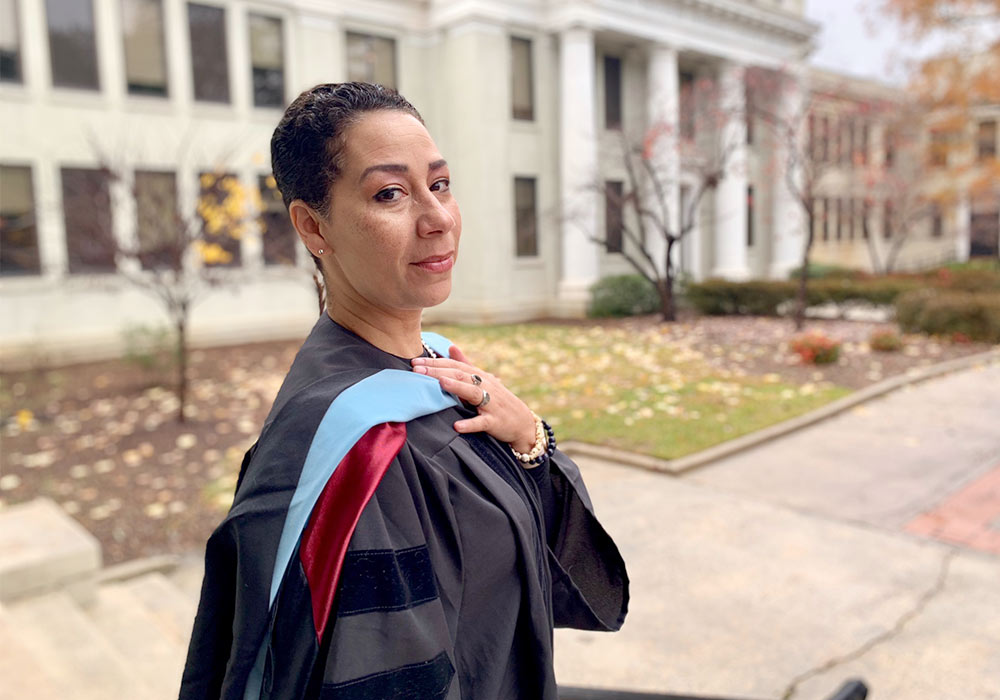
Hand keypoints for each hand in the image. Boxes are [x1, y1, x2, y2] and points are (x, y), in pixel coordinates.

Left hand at [411, 345, 536, 451]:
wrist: (522, 423)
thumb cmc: (498, 401)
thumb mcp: (483, 380)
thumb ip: (465, 364)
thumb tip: (450, 346)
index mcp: (480, 376)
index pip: (455, 365)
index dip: (435, 363)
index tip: (415, 363)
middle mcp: (485, 386)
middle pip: (460, 375)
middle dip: (438, 371)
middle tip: (417, 370)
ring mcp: (491, 404)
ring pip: (472, 393)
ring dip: (456, 387)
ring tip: (440, 383)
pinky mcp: (494, 422)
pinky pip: (482, 422)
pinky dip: (470, 424)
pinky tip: (457, 426)